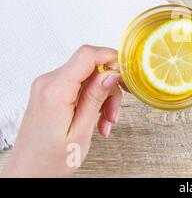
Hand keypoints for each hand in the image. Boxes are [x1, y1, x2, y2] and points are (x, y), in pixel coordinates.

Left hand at [1, 45, 122, 177]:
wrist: (28, 173)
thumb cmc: (49, 161)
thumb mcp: (80, 132)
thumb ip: (96, 98)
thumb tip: (112, 73)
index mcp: (55, 91)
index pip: (87, 55)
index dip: (111, 58)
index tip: (125, 75)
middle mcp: (48, 82)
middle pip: (91, 67)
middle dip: (109, 87)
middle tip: (116, 111)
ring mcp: (48, 86)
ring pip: (88, 77)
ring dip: (103, 97)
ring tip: (106, 123)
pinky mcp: (51, 91)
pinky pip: (79, 85)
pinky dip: (92, 99)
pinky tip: (96, 120)